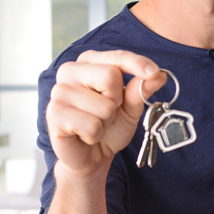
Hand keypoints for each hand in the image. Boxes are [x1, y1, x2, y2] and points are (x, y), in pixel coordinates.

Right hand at [46, 50, 164, 177]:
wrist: (90, 156)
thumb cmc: (108, 127)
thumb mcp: (130, 108)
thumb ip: (140, 91)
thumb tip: (159, 75)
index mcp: (88, 62)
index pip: (117, 57)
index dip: (137, 63)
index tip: (154, 73)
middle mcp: (69, 71)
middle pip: (110, 76)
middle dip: (117, 101)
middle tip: (106, 113)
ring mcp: (59, 92)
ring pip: (104, 105)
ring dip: (105, 122)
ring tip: (94, 125)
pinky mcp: (54, 114)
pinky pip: (91, 125)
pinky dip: (95, 135)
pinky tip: (84, 135)